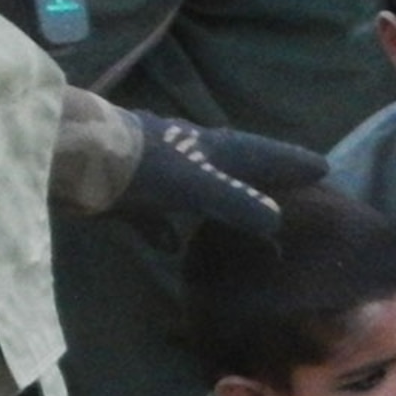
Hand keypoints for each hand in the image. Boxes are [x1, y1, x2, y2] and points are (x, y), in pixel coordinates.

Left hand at [116, 114, 327, 240]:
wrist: (73, 157)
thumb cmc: (140, 168)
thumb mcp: (197, 186)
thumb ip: (236, 203)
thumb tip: (277, 222)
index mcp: (209, 149)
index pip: (261, 154)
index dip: (290, 162)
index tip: (322, 167)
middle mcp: (187, 154)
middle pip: (233, 163)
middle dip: (261, 173)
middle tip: (290, 182)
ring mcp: (156, 171)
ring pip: (197, 185)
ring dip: (218, 197)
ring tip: (239, 211)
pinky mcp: (126, 192)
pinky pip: (153, 215)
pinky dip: (165, 230)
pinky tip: (169, 247)